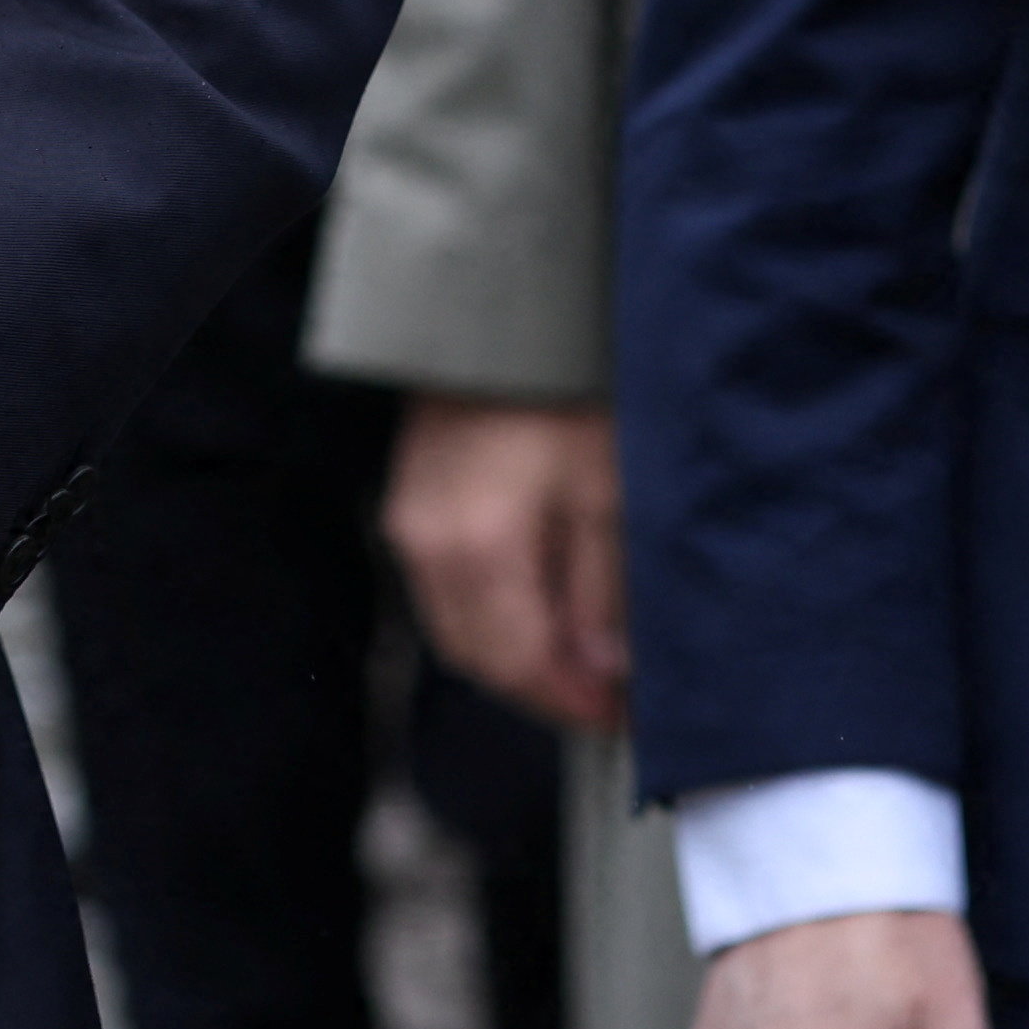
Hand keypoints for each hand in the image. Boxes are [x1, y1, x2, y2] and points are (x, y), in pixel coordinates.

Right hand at [386, 394, 629, 727]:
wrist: (506, 312)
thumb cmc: (563, 385)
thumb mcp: (609, 490)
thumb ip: (605, 591)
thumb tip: (607, 666)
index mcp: (477, 547)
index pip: (520, 665)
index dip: (574, 702)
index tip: (620, 716)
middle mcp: (426, 545)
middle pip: (480, 659)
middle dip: (544, 687)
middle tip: (607, 693)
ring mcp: (409, 524)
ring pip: (459, 630)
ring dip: (516, 653)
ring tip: (581, 649)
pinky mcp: (410, 504)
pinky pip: (446, 590)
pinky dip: (492, 612)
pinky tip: (540, 599)